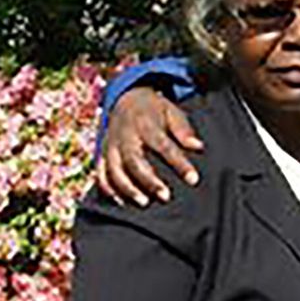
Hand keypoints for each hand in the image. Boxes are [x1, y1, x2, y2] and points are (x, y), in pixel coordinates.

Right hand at [95, 89, 202, 206]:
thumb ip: (183, 130)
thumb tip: (198, 146)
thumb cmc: (153, 108)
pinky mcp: (102, 153)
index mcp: (146, 124)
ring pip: (114, 170)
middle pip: (134, 161)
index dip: (179, 164)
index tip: (193, 179)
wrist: (125, 98)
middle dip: (149, 181)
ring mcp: (111, 145)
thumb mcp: (171, 111)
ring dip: (128, 189)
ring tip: (144, 202)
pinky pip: (101, 173)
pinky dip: (108, 188)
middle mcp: (125, 136)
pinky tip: (121, 201)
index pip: (164, 146)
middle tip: (165, 196)